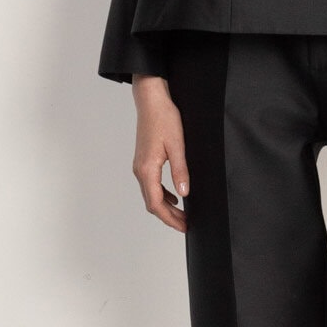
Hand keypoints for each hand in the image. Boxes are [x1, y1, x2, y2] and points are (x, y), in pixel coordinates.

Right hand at [132, 75, 188, 230]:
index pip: (156, 204)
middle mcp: (140, 170)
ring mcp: (140, 166)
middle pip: (152, 203)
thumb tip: (183, 194)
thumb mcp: (177, 145)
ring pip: (151, 195)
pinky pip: (151, 184)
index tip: (184, 226)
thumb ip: (180, 171)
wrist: (151, 100)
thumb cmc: (164, 118)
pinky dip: (162, 194)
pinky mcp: (143, 161)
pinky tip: (175, 195)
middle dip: (168, 216)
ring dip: (166, 207)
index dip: (170, 218)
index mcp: (147, 169)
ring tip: (182, 213)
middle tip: (186, 224)